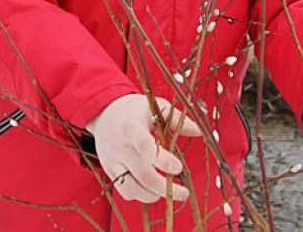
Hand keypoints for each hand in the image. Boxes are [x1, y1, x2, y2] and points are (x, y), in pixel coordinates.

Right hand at [86, 94, 200, 202]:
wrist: (103, 112)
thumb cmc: (133, 110)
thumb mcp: (154, 107)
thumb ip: (175, 119)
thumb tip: (198, 131)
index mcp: (132, 128)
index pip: (144, 146)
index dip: (162, 160)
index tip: (178, 168)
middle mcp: (120, 146)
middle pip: (143, 174)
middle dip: (165, 188)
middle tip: (184, 192)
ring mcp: (113, 161)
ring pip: (132, 188)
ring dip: (153, 195)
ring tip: (168, 193)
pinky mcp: (109, 170)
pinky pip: (124, 191)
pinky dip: (139, 195)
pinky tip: (152, 191)